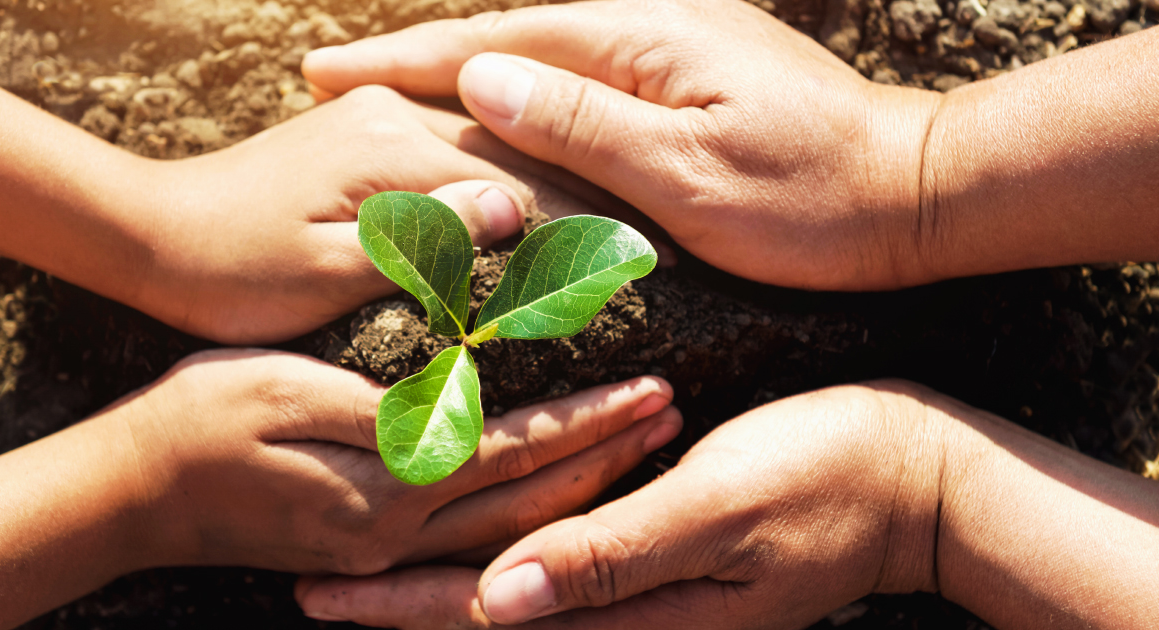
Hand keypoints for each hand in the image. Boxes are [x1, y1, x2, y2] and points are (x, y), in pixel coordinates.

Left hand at [0, 68, 635, 345]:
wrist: (158, 235)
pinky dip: (512, 170)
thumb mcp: (327, 272)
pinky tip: (547, 193)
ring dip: (559, 178)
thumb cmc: (234, 272)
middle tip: (660, 237)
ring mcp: (382, 115)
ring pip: (497, 142)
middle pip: (519, 152)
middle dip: (589, 195)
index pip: (518, 184)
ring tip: (621, 216)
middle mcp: (393, 115)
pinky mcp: (371, 128)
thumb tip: (515, 212)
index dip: (585, 226)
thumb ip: (424, 241)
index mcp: (390, 151)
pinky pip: (463, 142)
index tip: (650, 256)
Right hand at [0, 349, 680, 629]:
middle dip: (608, 458)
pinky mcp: (371, 550)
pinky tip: (557, 494)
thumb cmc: (197, 423)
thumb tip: (464, 401)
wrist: (130, 495)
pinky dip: (528, 515)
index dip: (587, 422)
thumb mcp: (282, 390)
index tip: (649, 389)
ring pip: (513, 526)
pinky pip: (473, 541)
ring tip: (641, 450)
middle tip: (672, 416)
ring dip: (582, 488)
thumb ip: (378, 408)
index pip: (516, 454)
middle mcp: (400, 534)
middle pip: (532, 499)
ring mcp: (387, 552)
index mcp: (385, 490)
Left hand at [293, 380, 1158, 629]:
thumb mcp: (719, 514)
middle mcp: (627, 603)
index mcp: (631, 604)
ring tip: (366, 560)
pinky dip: (506, 543)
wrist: (912, 476)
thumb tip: (495, 601)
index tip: (316, 591)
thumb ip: (610, 558)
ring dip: (438, 574)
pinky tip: (477, 528)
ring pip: (517, 582)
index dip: (395, 604)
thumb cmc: (822, 478)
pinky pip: (566, 551)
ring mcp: (648, 579)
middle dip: (395, 596)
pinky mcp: (666, 543)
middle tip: (309, 581)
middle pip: (485, 606)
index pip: (483, 611)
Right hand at [301, 0, 938, 289]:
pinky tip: (499, 109)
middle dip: (416, 60)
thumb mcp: (687, 171)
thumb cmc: (808, 197)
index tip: (322, 74)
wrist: (913, 193)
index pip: (493, 45)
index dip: (403, 63)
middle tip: (331, 78)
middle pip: (506, 37)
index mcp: (639, 40)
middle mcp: (650, 26)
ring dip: (462, 72)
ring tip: (392, 90)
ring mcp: (673, 48)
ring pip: (540, 55)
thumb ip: (580, 122)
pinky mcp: (691, 78)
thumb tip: (478, 79)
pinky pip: (580, 76)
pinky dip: (523, 90)